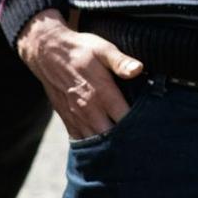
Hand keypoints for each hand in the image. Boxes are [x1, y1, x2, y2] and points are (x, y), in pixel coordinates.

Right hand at [16, 8, 143, 139]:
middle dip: (125, 141)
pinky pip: (80, 141)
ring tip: (125, 148)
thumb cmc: (80, 49)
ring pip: (95, 142)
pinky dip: (92, 146)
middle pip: (111, 137)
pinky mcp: (67, 119)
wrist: (47, 53)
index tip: (150, 127)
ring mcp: (76, 117)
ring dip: (109, 147)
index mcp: (102, 92)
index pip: (125, 119)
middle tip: (140, 141)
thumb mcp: (102, 49)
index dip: (139, 126)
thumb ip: (121, 61)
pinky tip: (103, 148)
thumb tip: (138, 69)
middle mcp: (88, 109)